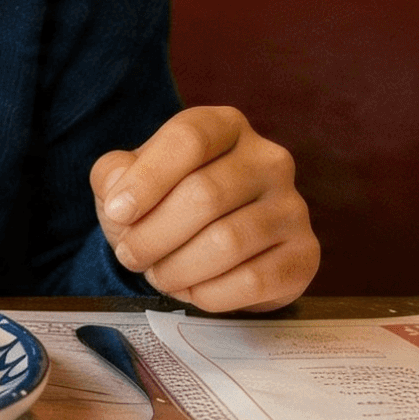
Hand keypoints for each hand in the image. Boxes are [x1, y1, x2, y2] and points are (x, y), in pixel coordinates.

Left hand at [90, 107, 318, 311]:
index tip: (117, 213)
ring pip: (228, 242)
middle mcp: (269, 159)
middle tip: (130, 256)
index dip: (148, 179)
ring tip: (158, 274)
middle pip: (205, 194)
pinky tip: (192, 290)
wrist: (213, 247)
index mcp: (225, 125)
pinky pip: (253, 281)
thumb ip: (113, 175)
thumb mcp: (129, 178)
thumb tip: (119, 193)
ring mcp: (293, 207)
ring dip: (178, 268)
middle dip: (154, 234)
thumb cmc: (165, 201)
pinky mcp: (305, 254)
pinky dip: (209, 293)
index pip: (189, 139)